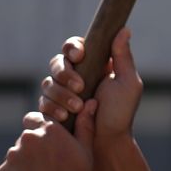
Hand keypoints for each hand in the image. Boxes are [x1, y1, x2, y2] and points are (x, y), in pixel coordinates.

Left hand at [0, 104, 97, 170]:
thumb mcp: (86, 153)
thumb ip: (85, 126)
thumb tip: (91, 102)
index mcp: (48, 130)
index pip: (35, 118)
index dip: (42, 128)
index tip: (50, 142)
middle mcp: (26, 138)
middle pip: (27, 139)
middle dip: (35, 149)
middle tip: (51, 168)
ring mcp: (11, 156)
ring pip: (18, 156)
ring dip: (27, 164)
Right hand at [39, 27, 142, 141]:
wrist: (108, 142)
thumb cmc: (121, 112)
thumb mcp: (127, 83)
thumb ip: (123, 57)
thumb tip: (124, 29)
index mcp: (93, 65)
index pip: (74, 47)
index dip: (73, 47)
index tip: (80, 55)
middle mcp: (75, 76)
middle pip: (56, 63)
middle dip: (65, 74)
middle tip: (80, 87)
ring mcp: (61, 93)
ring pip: (48, 83)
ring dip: (61, 94)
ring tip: (78, 107)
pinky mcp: (52, 109)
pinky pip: (42, 102)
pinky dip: (52, 108)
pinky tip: (65, 116)